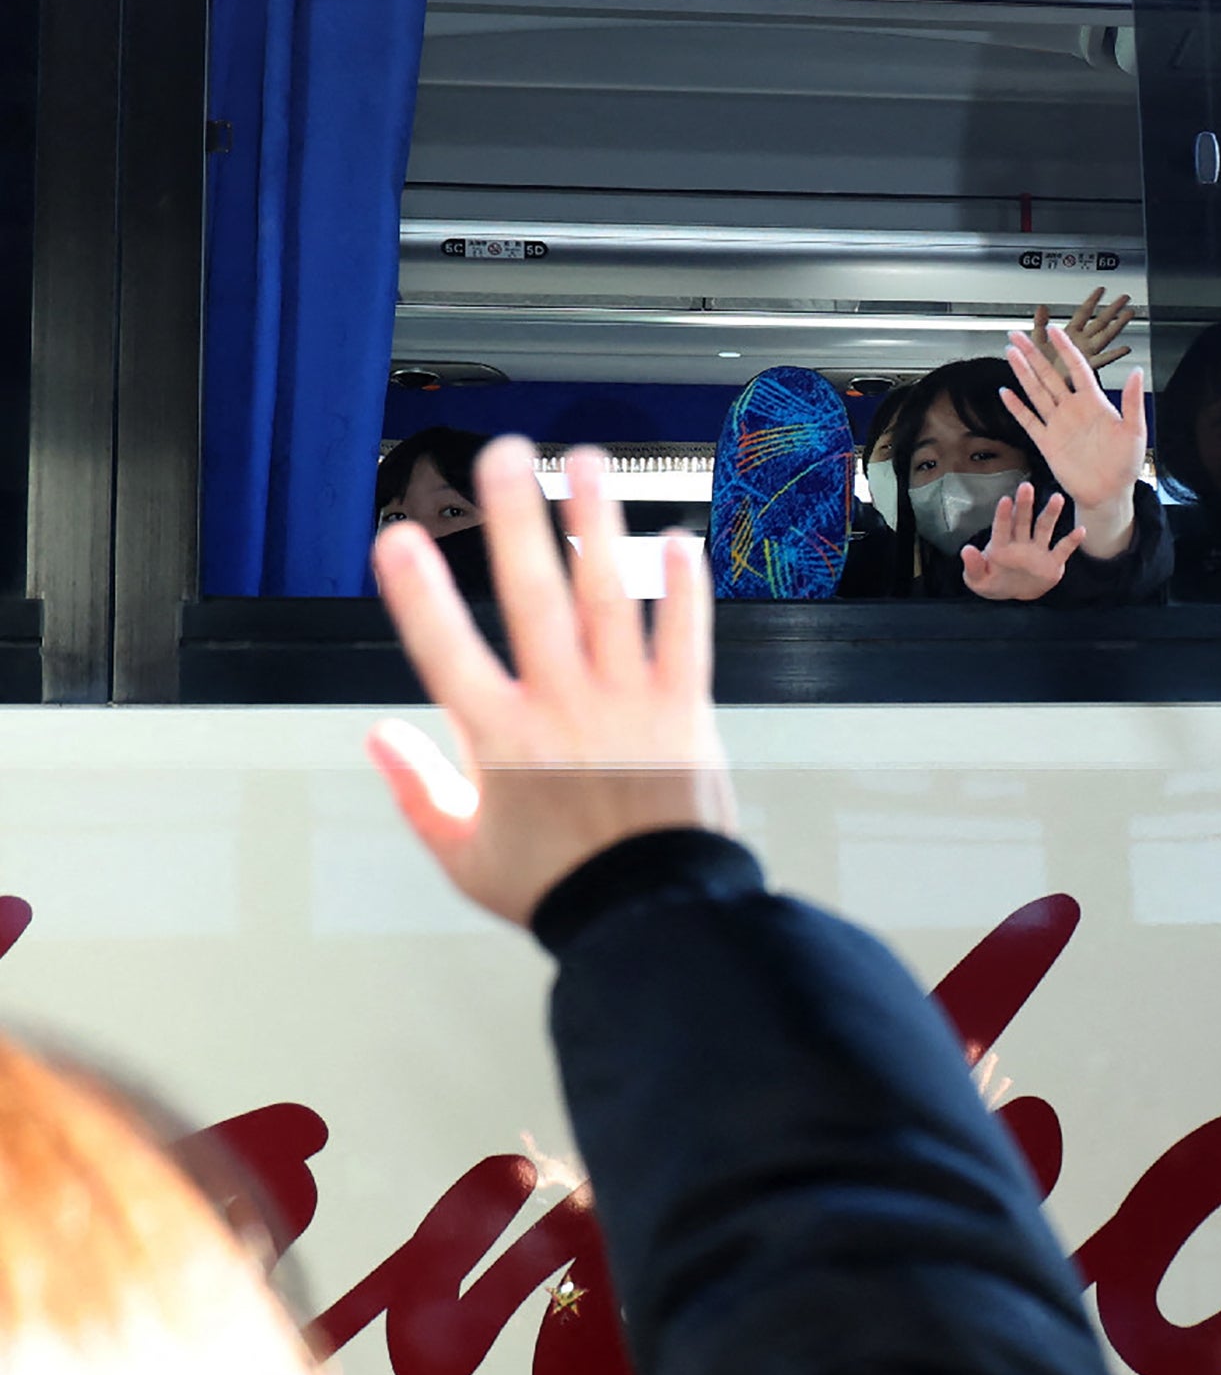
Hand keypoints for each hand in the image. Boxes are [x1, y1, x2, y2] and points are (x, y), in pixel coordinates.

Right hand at [367, 439, 733, 928]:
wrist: (653, 916)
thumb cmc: (564, 889)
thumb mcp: (465, 853)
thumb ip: (419, 790)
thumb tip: (380, 740)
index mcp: (503, 742)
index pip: (447, 651)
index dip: (419, 594)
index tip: (399, 541)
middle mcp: (565, 710)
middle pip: (534, 596)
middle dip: (517, 520)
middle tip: (504, 459)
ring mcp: (628, 705)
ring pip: (610, 597)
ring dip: (597, 525)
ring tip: (587, 468)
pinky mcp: (684, 714)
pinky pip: (685, 638)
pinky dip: (685, 589)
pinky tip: (681, 542)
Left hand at [959, 482, 1082, 599]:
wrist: (1015, 595)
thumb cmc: (993, 583)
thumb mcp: (978, 581)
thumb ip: (973, 567)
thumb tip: (967, 549)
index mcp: (1000, 547)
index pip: (1002, 528)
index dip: (1003, 515)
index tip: (1006, 500)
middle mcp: (1020, 544)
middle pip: (1023, 521)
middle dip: (1025, 505)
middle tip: (1026, 487)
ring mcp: (1037, 551)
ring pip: (1043, 528)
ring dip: (1050, 514)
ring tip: (1057, 498)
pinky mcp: (1052, 563)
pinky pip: (1063, 550)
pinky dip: (1072, 541)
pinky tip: (1081, 531)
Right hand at [1002, 326, 1146, 555]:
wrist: (1109, 493)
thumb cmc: (1125, 464)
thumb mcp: (1135, 430)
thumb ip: (1132, 401)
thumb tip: (1137, 371)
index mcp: (1094, 403)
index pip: (1077, 368)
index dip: (1065, 348)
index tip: (1053, 330)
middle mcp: (1073, 409)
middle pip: (1049, 375)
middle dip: (1033, 354)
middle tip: (1017, 335)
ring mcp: (1058, 425)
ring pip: (1036, 392)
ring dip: (1023, 373)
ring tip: (1010, 352)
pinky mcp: (1047, 442)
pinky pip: (1029, 421)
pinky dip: (1017, 408)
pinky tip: (1005, 393)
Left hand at [1033, 287, 1133, 379]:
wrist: (1040, 388)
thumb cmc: (1038, 369)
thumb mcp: (1036, 341)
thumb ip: (1040, 323)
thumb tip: (1042, 308)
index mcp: (1070, 334)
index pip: (1084, 313)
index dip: (1092, 300)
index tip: (1101, 290)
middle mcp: (1081, 343)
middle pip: (1100, 322)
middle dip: (1112, 309)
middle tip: (1123, 298)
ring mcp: (1086, 354)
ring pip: (1105, 336)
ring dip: (1117, 325)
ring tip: (1128, 314)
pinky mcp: (1087, 368)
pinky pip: (1103, 360)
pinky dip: (1114, 355)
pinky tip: (1124, 349)